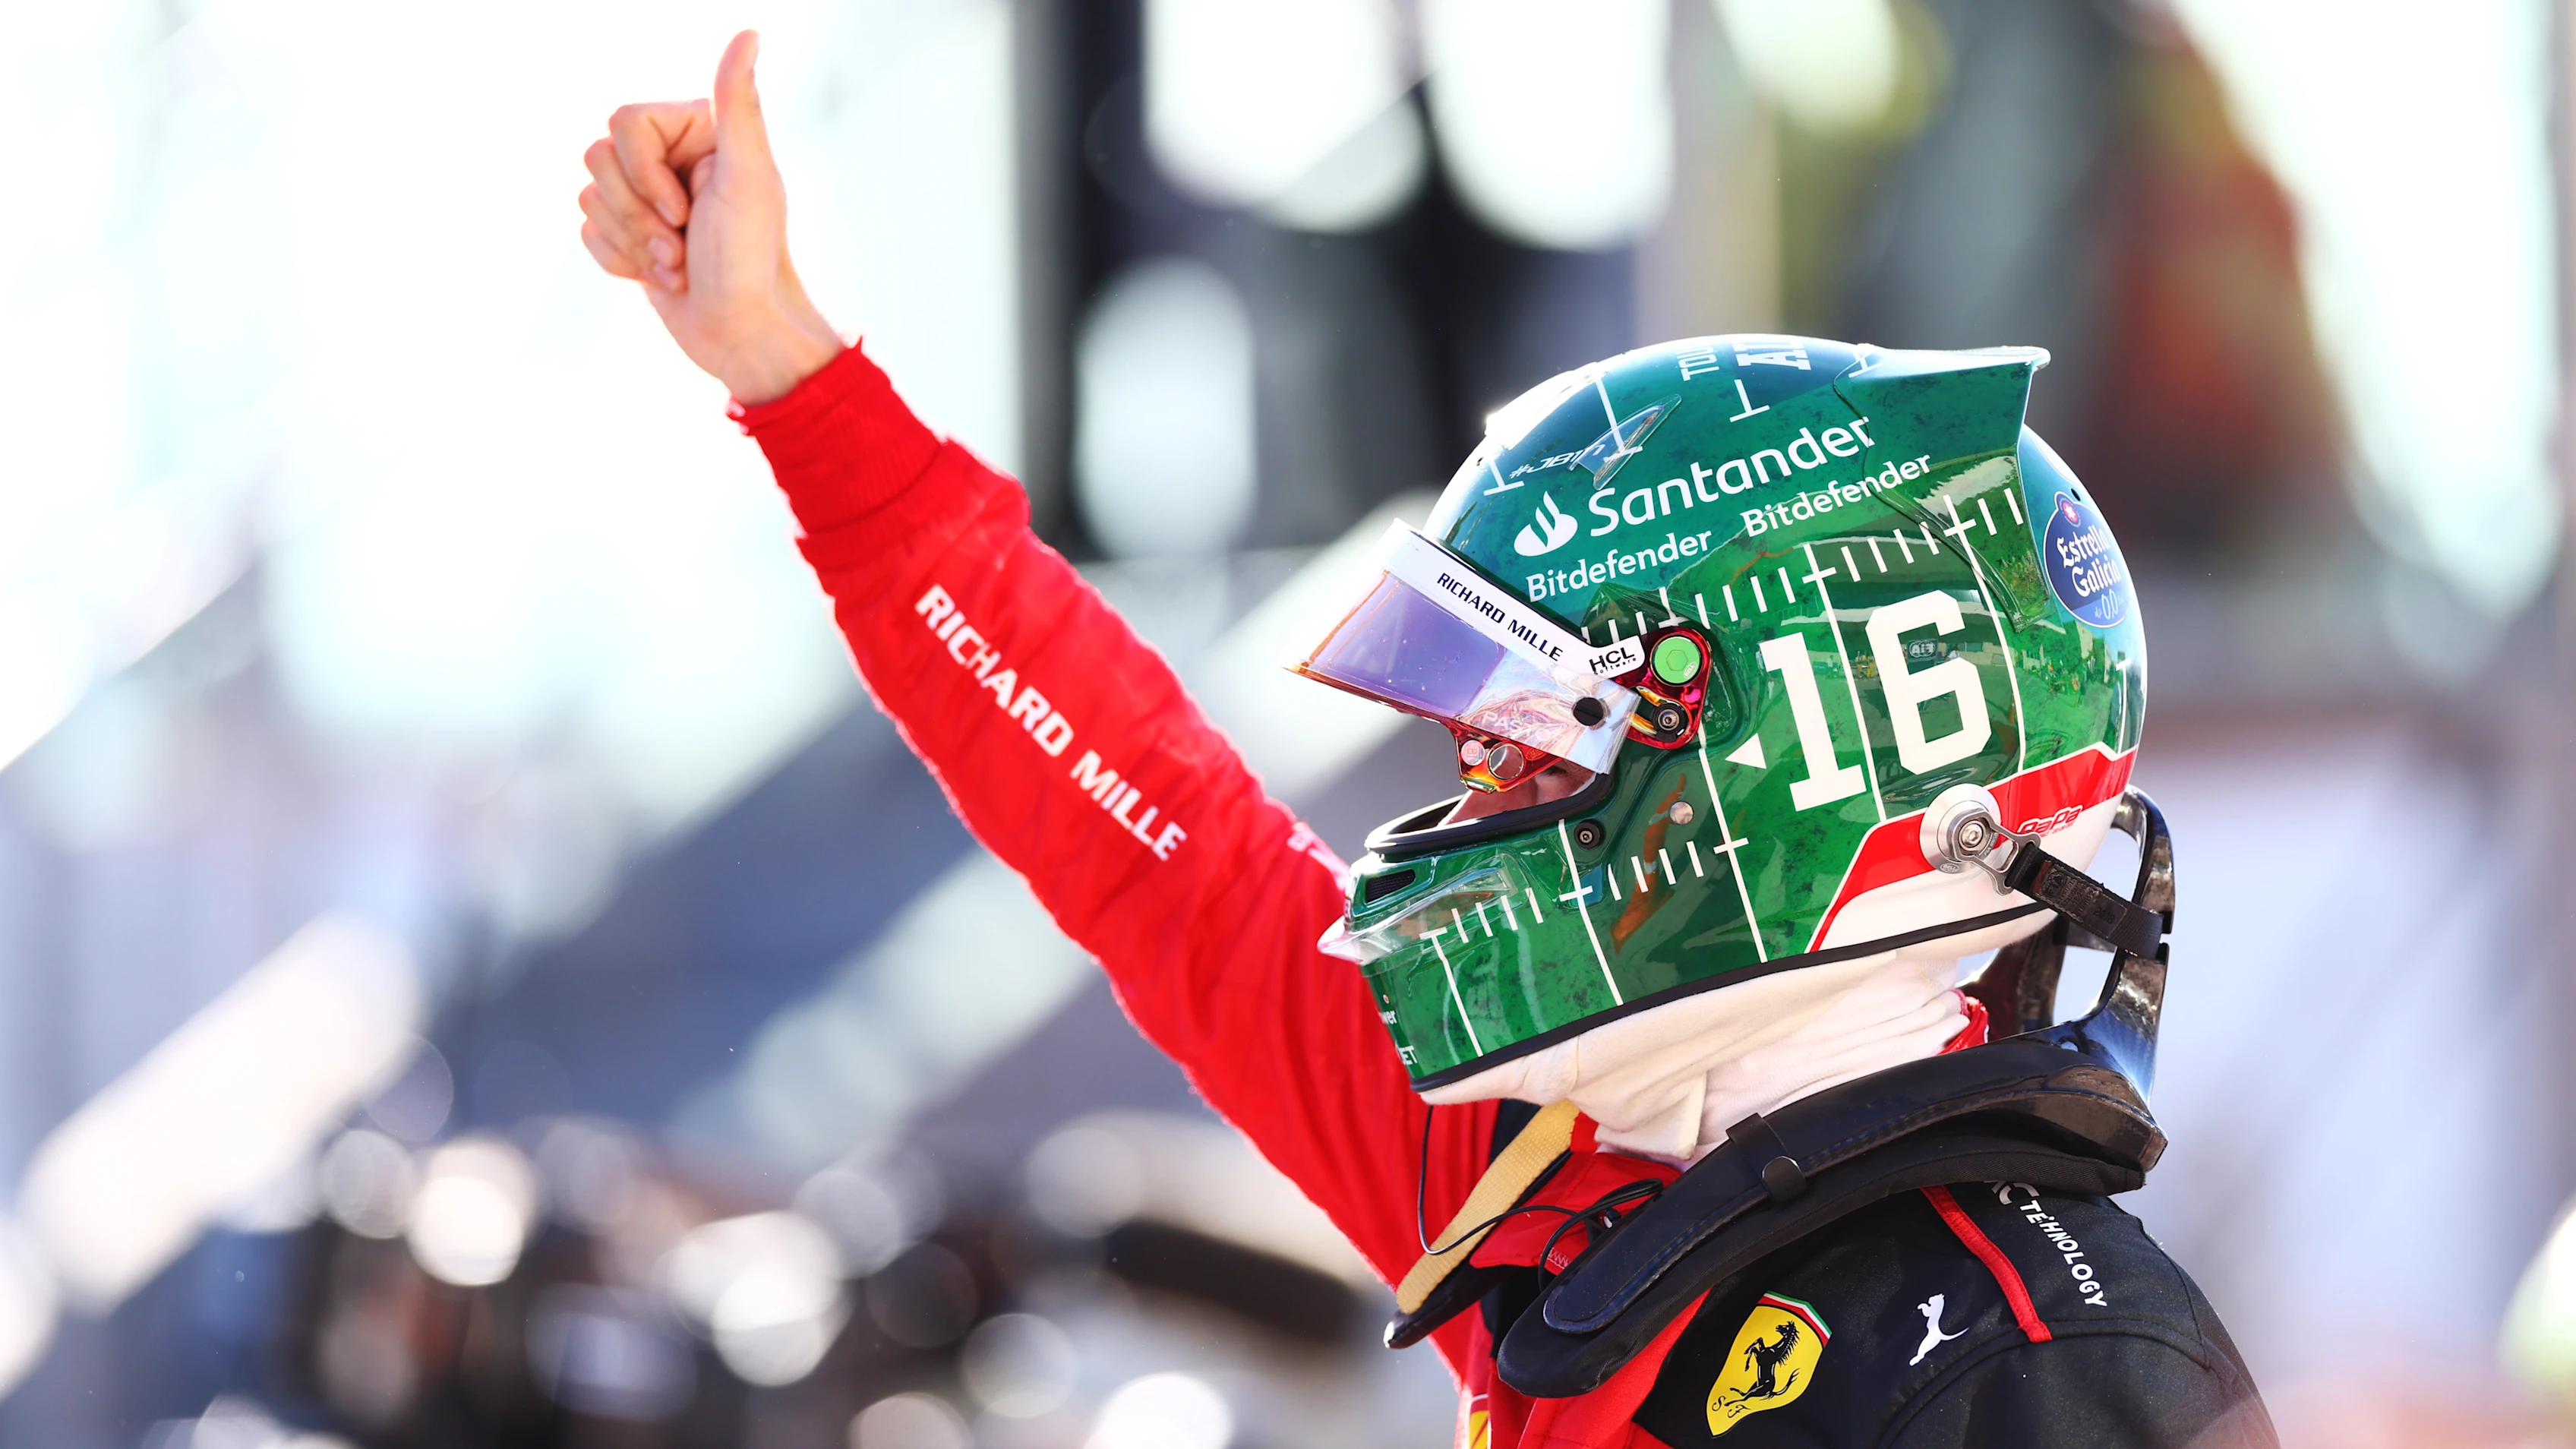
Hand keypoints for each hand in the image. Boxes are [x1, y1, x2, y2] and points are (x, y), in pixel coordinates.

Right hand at [578, 30, 842, 403]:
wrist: (742, 335)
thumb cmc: (751, 260)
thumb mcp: (748, 177)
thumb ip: (740, 104)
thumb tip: (749, 32)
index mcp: (699, 129)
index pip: (623, 121)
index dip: (643, 172)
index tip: (686, 211)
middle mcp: (671, 155)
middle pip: (597, 157)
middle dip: (636, 214)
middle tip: (683, 246)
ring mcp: (647, 195)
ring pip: (588, 195)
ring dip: (632, 242)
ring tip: (678, 266)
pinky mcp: (630, 233)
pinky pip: (587, 232)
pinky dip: (620, 262)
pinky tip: (662, 278)